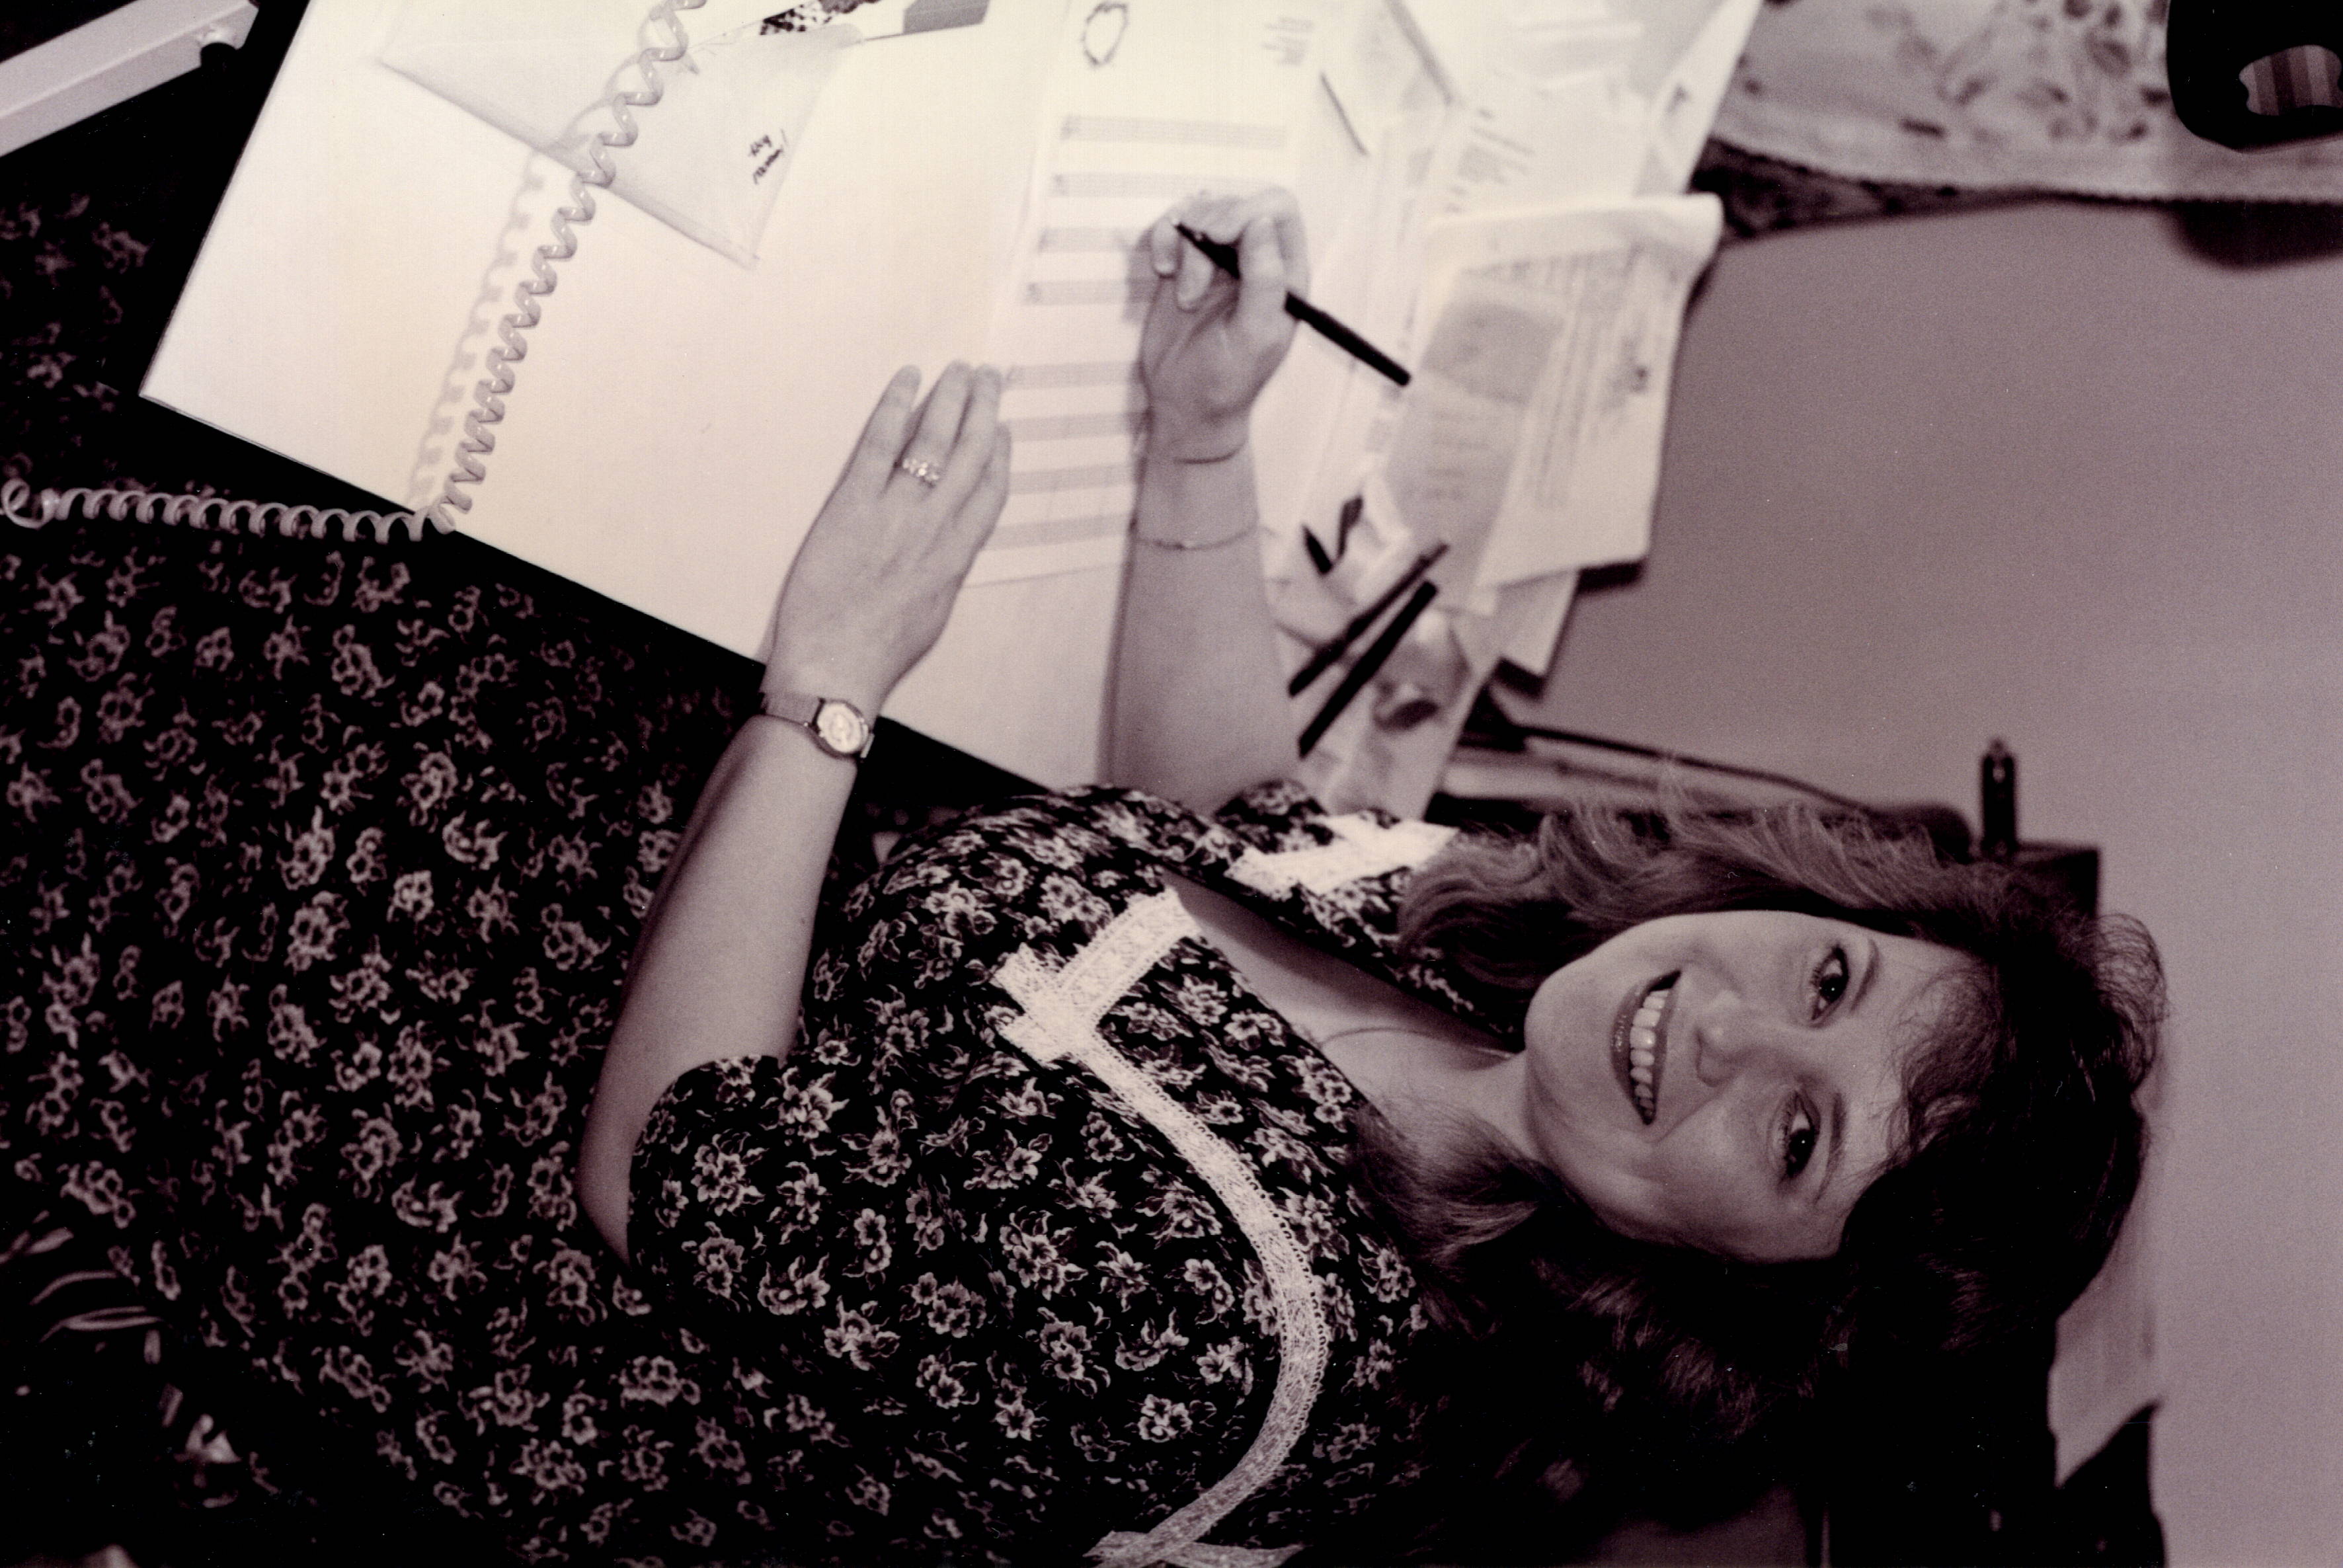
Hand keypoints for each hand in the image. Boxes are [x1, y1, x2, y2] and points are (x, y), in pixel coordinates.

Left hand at [762, 363, 1010, 713]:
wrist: (835, 670)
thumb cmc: (877, 656)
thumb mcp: (930, 619)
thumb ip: (943, 578)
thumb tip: (947, 557)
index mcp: (956, 560)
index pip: (991, 495)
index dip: (1001, 456)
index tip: (1005, 431)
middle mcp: (935, 529)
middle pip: (971, 456)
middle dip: (985, 411)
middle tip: (989, 378)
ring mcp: (897, 513)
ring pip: (936, 442)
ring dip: (951, 399)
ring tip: (959, 370)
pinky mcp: (854, 505)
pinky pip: (881, 444)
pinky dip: (896, 407)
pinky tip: (907, 381)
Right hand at [1140, 188, 1308, 462]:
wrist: (1184, 404)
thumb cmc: (1227, 379)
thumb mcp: (1254, 335)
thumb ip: (1264, 279)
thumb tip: (1261, 223)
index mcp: (1285, 272)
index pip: (1277, 210)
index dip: (1246, 209)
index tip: (1215, 236)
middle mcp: (1254, 257)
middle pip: (1234, 204)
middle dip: (1207, 232)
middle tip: (1190, 278)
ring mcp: (1217, 257)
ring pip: (1200, 211)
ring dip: (1183, 246)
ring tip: (1183, 295)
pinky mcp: (1183, 262)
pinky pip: (1172, 225)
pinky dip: (1161, 240)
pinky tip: (1161, 272)